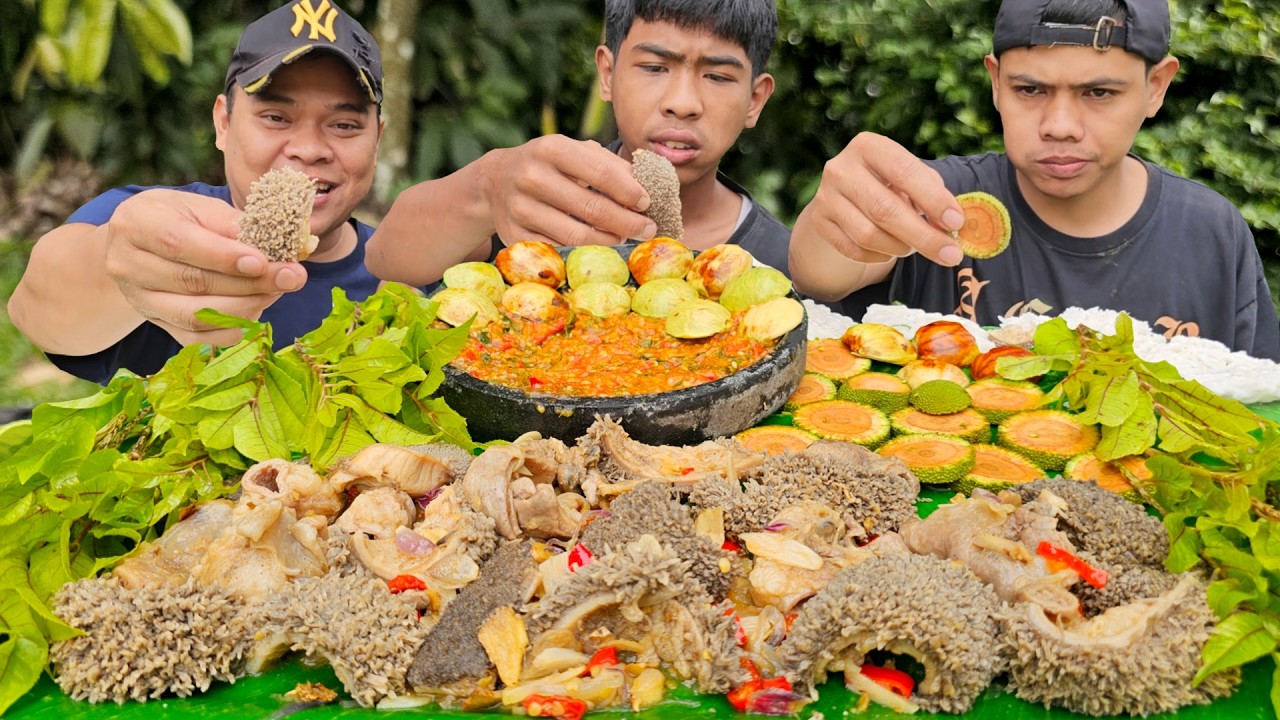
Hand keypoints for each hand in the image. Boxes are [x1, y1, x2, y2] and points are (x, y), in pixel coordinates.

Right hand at [103, 190, 307, 345]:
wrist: (141, 244)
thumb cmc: (178, 218)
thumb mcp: (200, 207)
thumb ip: (234, 224)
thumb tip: (284, 244)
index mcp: (136, 224)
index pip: (178, 244)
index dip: (223, 257)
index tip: (264, 262)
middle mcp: (127, 265)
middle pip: (192, 282)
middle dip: (249, 283)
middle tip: (291, 277)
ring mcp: (140, 300)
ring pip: (194, 315)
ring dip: (245, 306)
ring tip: (277, 291)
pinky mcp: (156, 324)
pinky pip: (196, 337)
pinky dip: (231, 328)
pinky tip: (256, 309)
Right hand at [479, 136, 656, 245]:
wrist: (495, 181)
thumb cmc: (548, 165)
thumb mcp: (572, 152)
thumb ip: (607, 163)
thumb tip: (644, 185)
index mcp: (551, 149)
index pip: (601, 172)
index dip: (629, 191)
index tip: (647, 203)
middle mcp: (532, 176)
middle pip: (591, 208)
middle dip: (627, 222)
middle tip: (647, 229)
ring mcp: (520, 208)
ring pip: (576, 235)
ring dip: (608, 241)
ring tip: (624, 238)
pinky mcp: (514, 234)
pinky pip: (558, 250)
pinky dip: (583, 252)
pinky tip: (597, 247)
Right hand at [801, 132, 964, 266]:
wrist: (841, 196)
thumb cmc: (887, 183)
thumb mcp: (908, 176)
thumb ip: (931, 193)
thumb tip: (952, 225)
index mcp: (868, 147)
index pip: (903, 171)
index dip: (932, 199)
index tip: (957, 222)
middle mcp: (841, 169)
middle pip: (885, 209)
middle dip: (923, 235)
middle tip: (951, 255)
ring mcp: (825, 197)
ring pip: (868, 235)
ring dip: (901, 247)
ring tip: (915, 248)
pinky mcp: (819, 222)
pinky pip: (854, 250)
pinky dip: (879, 256)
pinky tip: (891, 252)